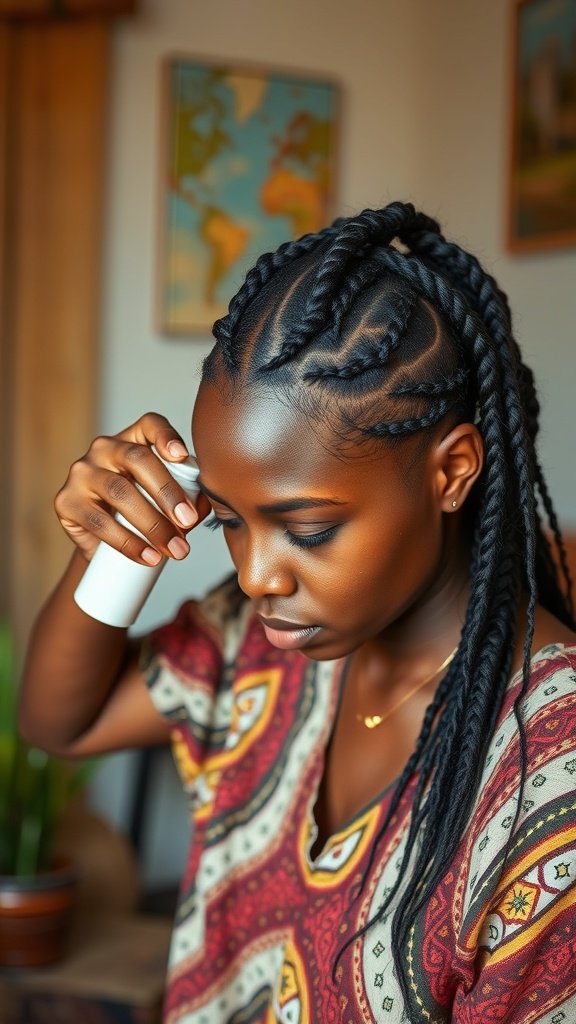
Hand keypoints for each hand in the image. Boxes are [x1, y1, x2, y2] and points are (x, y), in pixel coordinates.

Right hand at [55, 413, 210, 561]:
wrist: (99, 538)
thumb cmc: (140, 510)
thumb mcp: (164, 499)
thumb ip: (187, 497)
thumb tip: (201, 507)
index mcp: (133, 439)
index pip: (150, 425)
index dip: (167, 436)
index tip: (183, 456)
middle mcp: (105, 448)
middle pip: (138, 460)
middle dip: (167, 491)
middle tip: (188, 521)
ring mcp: (82, 473)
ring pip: (120, 492)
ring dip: (152, 523)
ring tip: (174, 548)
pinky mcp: (66, 501)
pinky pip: (99, 522)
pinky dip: (128, 543)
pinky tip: (148, 555)